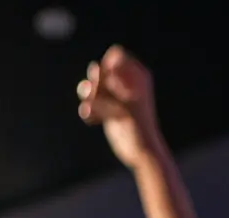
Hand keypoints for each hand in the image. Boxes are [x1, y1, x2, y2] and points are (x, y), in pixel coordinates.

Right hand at [77, 46, 160, 168]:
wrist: (141, 152)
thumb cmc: (138, 126)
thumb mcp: (123, 103)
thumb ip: (106, 84)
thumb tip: (92, 65)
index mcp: (137, 74)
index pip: (116, 55)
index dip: (107, 66)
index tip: (108, 82)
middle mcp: (126, 82)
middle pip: (101, 69)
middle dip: (94, 81)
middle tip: (95, 94)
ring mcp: (115, 97)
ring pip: (92, 85)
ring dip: (87, 95)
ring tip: (90, 108)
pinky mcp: (106, 111)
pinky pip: (89, 103)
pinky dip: (88, 110)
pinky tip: (93, 120)